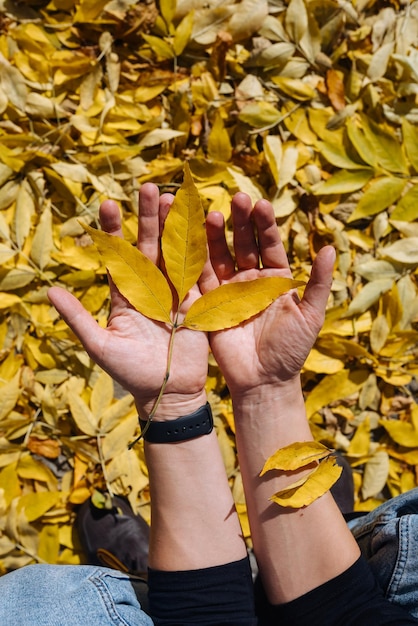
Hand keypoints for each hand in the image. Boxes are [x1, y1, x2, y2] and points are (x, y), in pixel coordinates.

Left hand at [48, 184, 208, 417]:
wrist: (169, 393)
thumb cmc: (131, 373)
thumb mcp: (100, 345)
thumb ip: (78, 317)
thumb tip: (48, 291)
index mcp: (126, 295)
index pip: (118, 256)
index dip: (113, 231)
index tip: (109, 204)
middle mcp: (150, 289)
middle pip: (149, 246)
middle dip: (150, 218)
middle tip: (150, 187)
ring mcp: (174, 294)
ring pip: (174, 253)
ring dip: (175, 227)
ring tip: (175, 199)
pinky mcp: (197, 302)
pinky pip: (198, 272)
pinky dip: (200, 250)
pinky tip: (201, 226)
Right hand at [202, 193, 334, 396]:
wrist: (264, 380)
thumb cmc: (291, 350)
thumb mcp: (311, 315)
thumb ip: (319, 283)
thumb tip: (330, 247)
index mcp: (275, 278)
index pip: (269, 245)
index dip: (265, 225)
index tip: (261, 204)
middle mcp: (250, 280)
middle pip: (243, 244)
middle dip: (240, 222)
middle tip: (237, 199)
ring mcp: (228, 290)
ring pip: (220, 256)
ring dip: (217, 236)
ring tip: (214, 214)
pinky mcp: (209, 304)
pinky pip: (202, 278)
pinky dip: (197, 260)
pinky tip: (193, 240)